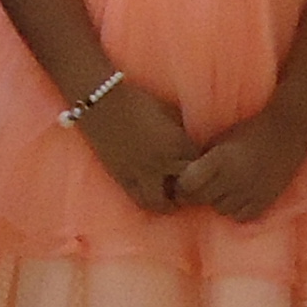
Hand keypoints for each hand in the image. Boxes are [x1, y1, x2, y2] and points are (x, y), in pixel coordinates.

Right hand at [74, 83, 196, 214]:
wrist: (102, 103)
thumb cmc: (138, 101)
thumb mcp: (169, 113)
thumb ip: (181, 133)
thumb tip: (191, 147)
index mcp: (177, 144)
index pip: (200, 166)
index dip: (203, 169)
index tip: (202, 169)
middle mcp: (162, 163)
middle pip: (185, 190)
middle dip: (190, 192)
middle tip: (191, 190)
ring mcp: (140, 173)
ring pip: (160, 203)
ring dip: (168, 205)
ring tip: (170, 199)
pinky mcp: (122, 178)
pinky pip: (138, 199)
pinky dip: (148, 201)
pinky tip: (151, 194)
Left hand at [170, 114, 306, 221]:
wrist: (287, 132)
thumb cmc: (249, 131)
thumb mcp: (220, 139)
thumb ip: (202, 158)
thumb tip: (183, 175)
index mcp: (219, 160)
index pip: (187, 185)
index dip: (182, 185)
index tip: (185, 180)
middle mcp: (233, 179)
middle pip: (201, 200)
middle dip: (197, 194)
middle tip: (204, 185)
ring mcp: (250, 192)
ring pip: (221, 210)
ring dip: (218, 201)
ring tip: (226, 187)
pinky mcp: (265, 201)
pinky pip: (241, 217)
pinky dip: (237, 209)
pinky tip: (240, 196)